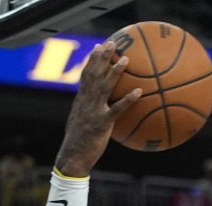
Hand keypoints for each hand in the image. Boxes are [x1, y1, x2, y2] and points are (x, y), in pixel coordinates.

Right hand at [55, 42, 141, 177]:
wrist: (73, 157)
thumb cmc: (80, 144)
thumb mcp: (83, 124)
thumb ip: (92, 113)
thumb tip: (104, 110)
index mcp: (81, 100)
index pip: (85, 74)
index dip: (92, 60)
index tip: (99, 46)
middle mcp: (86, 102)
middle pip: (94, 74)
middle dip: (102, 57)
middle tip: (112, 42)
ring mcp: (93, 111)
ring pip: (104, 87)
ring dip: (115, 72)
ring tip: (126, 59)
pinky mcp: (102, 123)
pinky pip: (117, 109)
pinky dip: (128, 100)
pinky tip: (139, 92)